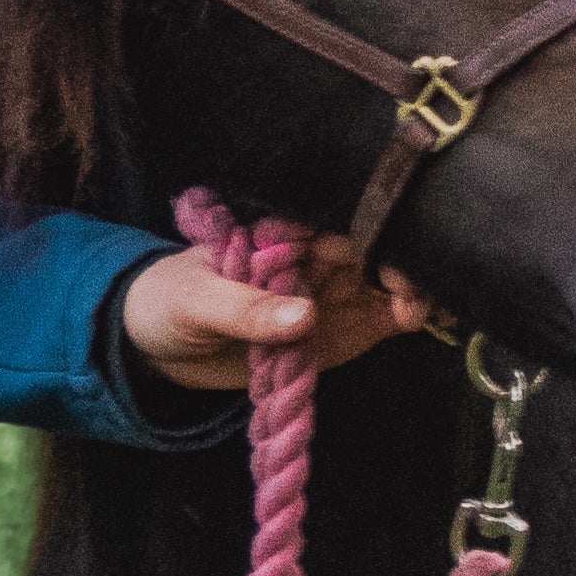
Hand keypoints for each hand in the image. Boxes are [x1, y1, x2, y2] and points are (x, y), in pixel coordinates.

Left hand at [122, 236, 431, 397]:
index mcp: (281, 235)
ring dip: (408, 294)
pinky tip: (422, 319)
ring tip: (417, 311)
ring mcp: (328, 297)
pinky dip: (402, 318)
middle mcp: (312, 260)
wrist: (153, 348)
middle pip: (370, 255)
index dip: (368, 237)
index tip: (389, 259)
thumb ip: (244, 309)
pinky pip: (376, 322)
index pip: (335, 227)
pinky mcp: (335, 334)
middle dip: (397, 267)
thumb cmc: (165, 302)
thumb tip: (305, 316)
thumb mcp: (194, 301)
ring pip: (382, 287)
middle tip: (410, 293)